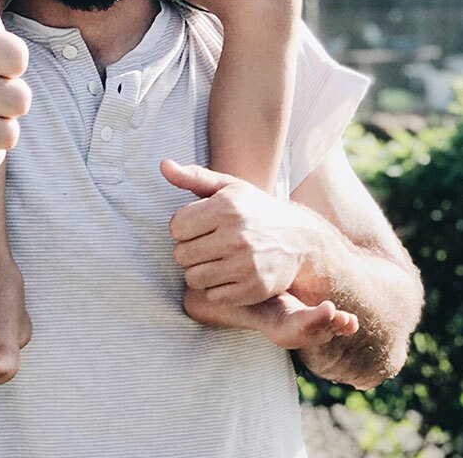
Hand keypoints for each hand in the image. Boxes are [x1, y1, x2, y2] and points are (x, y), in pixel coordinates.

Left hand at [162, 159, 307, 304]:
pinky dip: (216, 289)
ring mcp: (247, 264)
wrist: (299, 238)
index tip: (197, 226)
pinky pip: (213, 296)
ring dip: (199, 271)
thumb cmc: (255, 209)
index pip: (176, 227)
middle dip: (188, 250)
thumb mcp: (228, 186)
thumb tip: (163, 165)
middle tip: (205, 245)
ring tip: (213, 260)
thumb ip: (193, 177)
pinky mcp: (255, 288)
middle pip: (181, 254)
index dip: (182, 227)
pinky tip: (227, 275)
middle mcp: (237, 235)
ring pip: (194, 278)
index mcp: (227, 207)